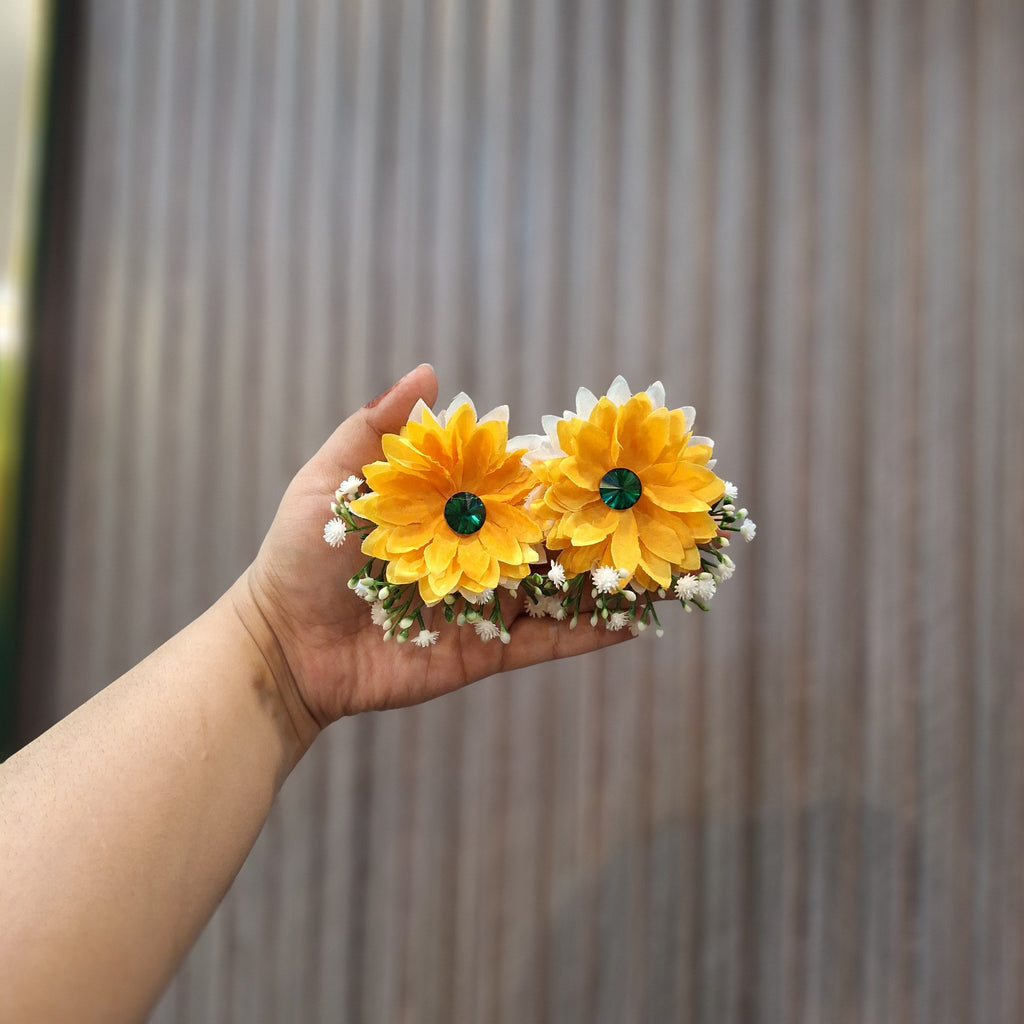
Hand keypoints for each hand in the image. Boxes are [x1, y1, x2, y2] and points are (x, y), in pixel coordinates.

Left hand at [234, 364, 632, 744]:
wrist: (283, 645)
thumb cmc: (301, 556)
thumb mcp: (331, 483)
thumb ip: (378, 432)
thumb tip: (429, 372)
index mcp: (453, 507)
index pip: (520, 480)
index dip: (565, 464)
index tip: (619, 446)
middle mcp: (481, 551)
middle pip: (554, 532)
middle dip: (608, 520)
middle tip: (671, 506)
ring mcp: (488, 603)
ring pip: (561, 588)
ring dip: (615, 578)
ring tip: (675, 567)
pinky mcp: (486, 652)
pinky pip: (545, 642)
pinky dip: (590, 635)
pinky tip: (637, 622)